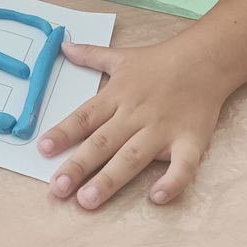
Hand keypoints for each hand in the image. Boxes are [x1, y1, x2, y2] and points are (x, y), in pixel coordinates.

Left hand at [38, 36, 226, 208]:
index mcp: (116, 96)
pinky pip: (182, 166)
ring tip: (88, 200)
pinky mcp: (190, 141)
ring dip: (110, 179)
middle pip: (102, 142)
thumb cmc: (159, 61)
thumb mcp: (121, 56)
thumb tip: (64, 46)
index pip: (84, 117)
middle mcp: (135, 115)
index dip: (63, 133)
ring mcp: (162, 130)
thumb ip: (91, 56)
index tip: (42, 149)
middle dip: (79, 165)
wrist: (205, 59)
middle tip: (57, 188)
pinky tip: (157, 198)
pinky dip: (172, 182)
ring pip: (132, 157)